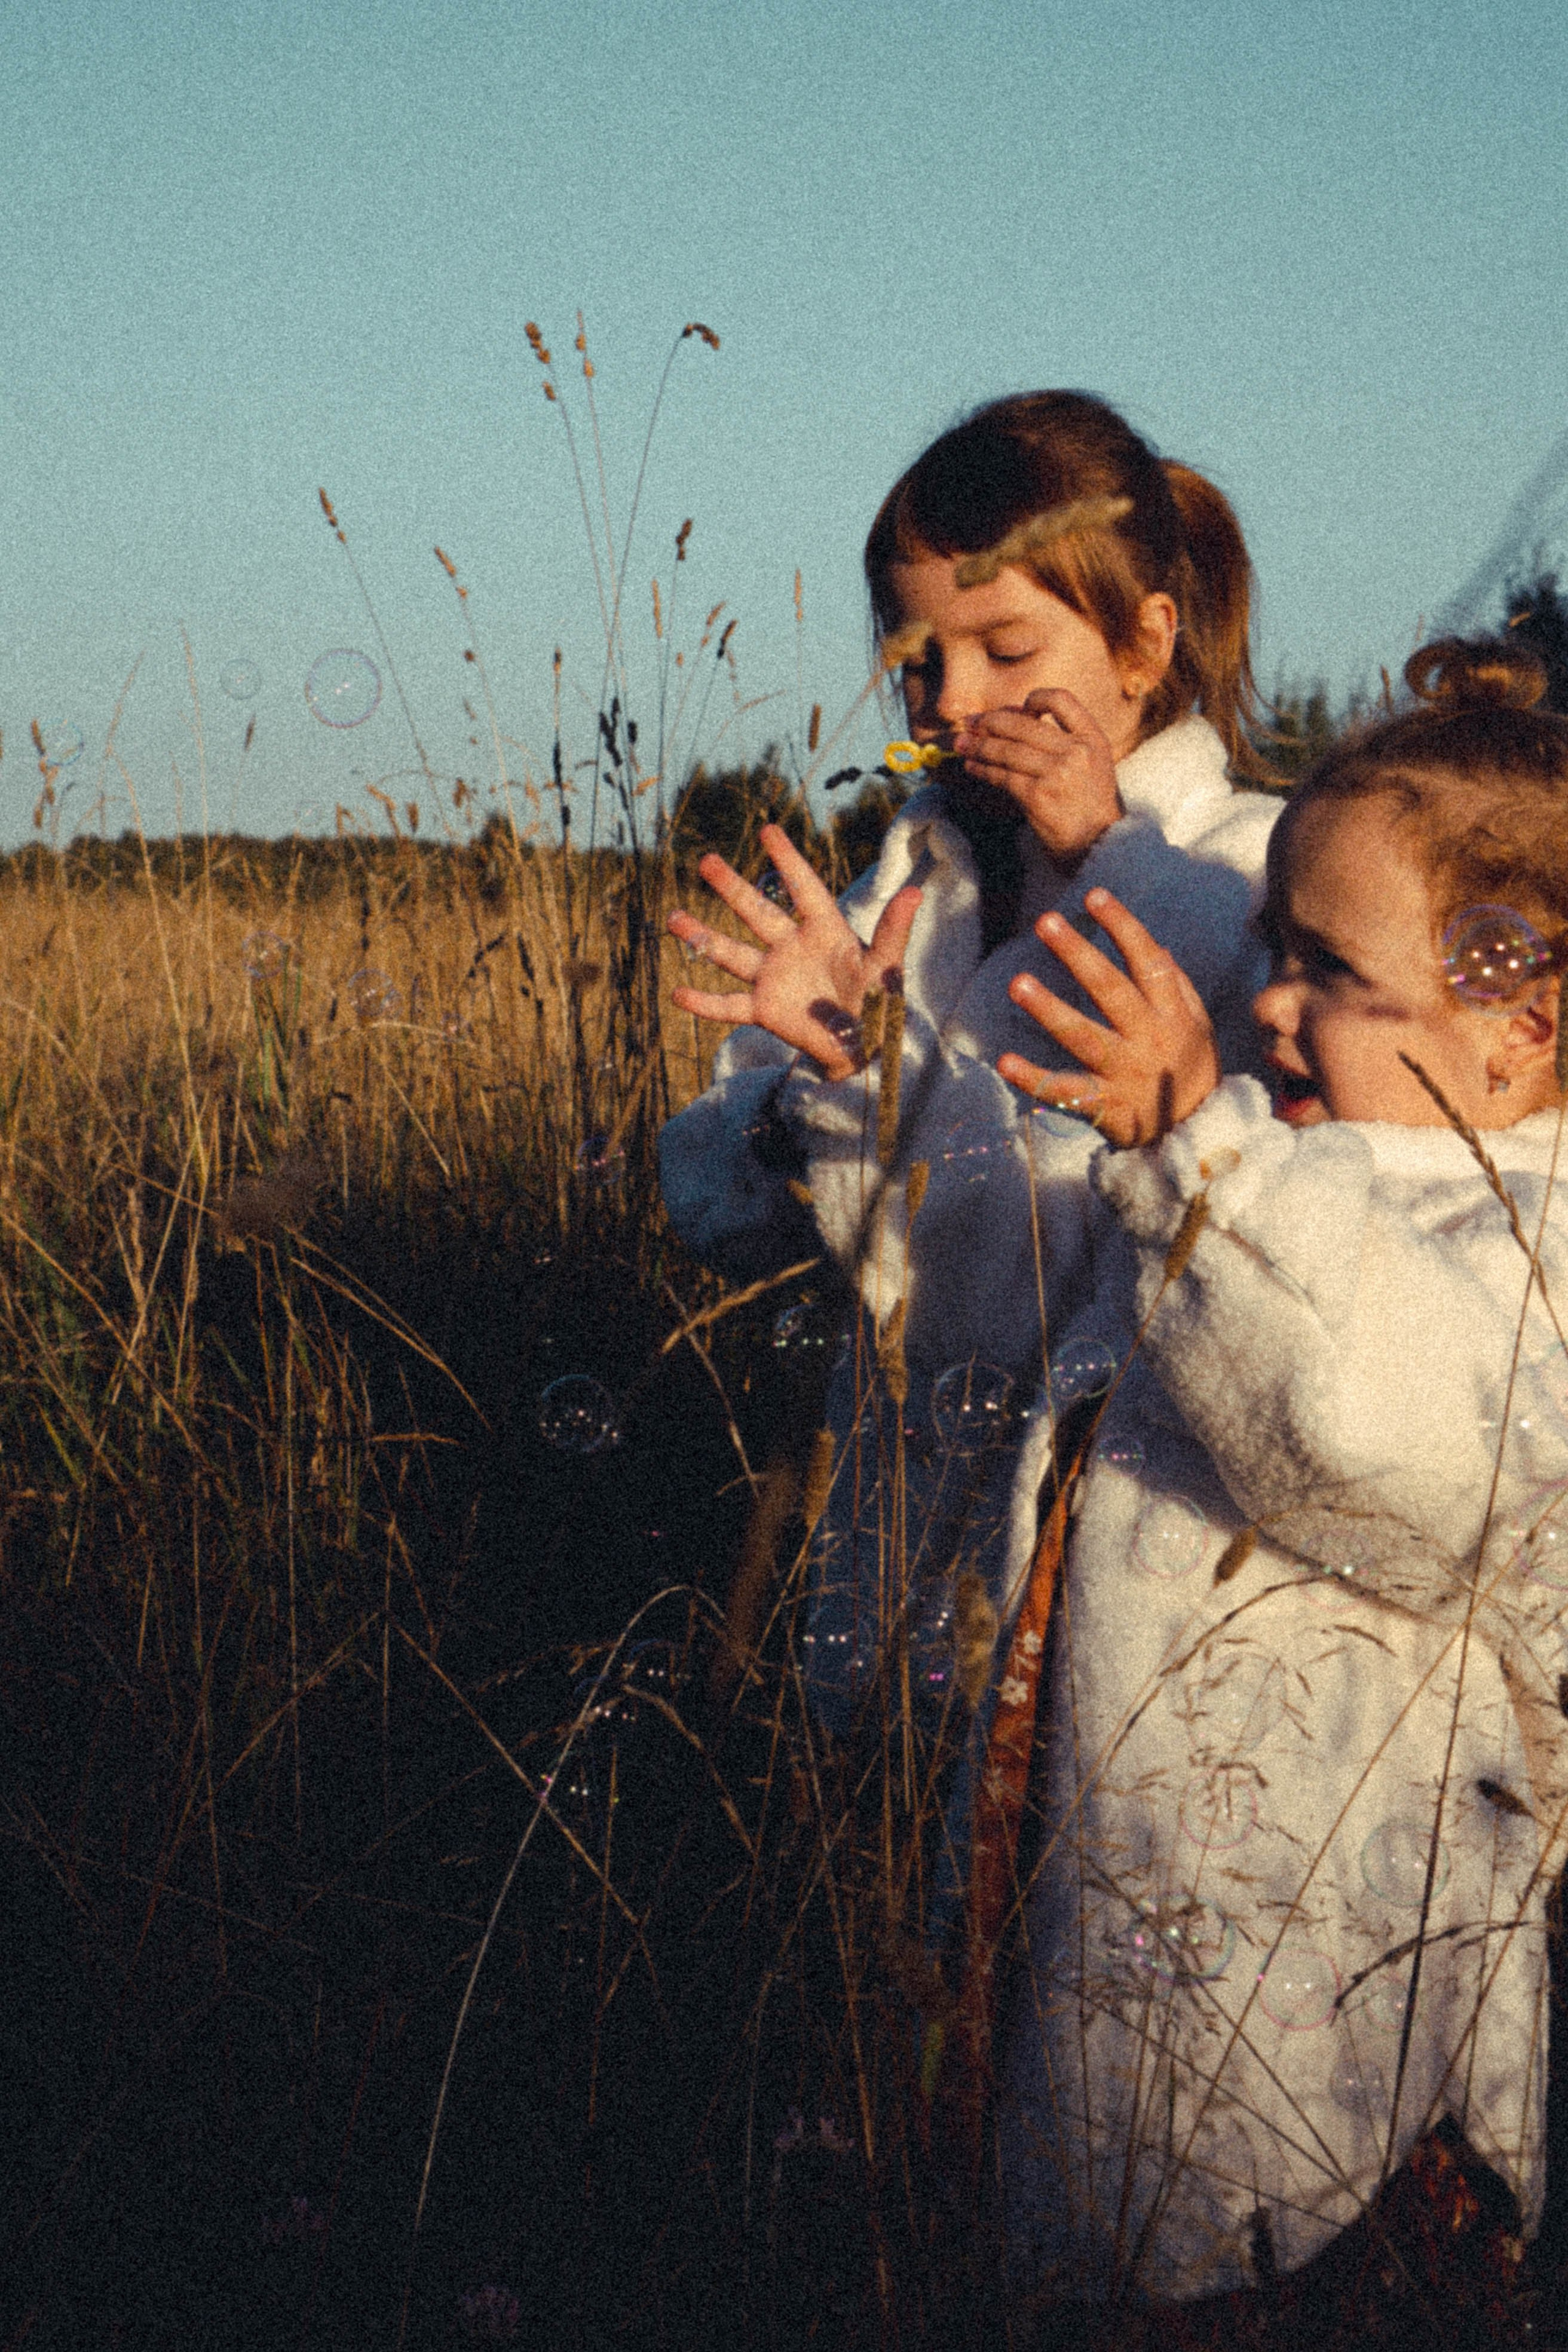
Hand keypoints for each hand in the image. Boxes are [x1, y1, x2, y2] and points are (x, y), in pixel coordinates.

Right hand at [669, 822, 921, 1081]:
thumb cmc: (878, 1005)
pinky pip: (729, 1006)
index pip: (803, 888)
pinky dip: (704, 1003)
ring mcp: (774, 978)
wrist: (863, 1049)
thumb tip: (915, 892)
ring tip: (671, 918)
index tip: (768, 831)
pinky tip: (677, 994)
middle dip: (731, 888)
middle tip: (706, 861)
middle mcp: (792, 948)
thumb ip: (893, 931)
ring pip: (731, 954)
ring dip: (701, 937)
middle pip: (756, 912)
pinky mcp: (764, 1010)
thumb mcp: (887, 968)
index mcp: (824, 931)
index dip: (787, 861)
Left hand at [951, 689, 1122, 863]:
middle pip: (1023, 725)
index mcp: (1092, 737)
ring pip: (1007, 751)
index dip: (1035, 698)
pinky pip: (1003, 776)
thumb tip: (1013, 718)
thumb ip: (1062, 741)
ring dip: (979, 746)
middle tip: (969, 723)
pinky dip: (983, 770)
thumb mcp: (1091, 763)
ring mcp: (1058, 773)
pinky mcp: (1038, 796)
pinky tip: (972, 767)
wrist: (1099, 844)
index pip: (1061, 700)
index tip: (1017, 708)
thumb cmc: (1089, 804)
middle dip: (990, 722)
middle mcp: (1076, 751)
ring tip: (961, 745)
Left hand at [997, 888, 1220, 1145]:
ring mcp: (1126, 1074)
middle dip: (1079, 954)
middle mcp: (1150, 1039)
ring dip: (1050, 1009)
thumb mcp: (1198, 1026)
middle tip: (1046, 922)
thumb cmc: (1192, 1071)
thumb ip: (1177, 988)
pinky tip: (1004, 1060)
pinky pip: (1066, 1091)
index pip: (1149, 961)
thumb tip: (1158, 947)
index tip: (1094, 896)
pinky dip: (1034, 1079)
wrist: (1200, 1138)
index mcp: (1173, 1014)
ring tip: (1017, 983)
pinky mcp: (1106, 1107)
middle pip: (1112, 991)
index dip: (1124, 927)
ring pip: (1085, 1037)